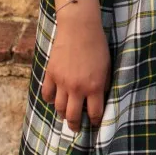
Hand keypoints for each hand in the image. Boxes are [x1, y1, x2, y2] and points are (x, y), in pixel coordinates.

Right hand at [42, 3, 110, 131]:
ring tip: (66, 114)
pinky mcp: (51, 74)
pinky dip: (51, 99)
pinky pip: (47, 95)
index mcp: (95, 86)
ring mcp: (62, 82)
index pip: (94, 113)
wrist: (80, 27)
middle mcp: (77, 88)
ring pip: (59, 108)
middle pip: (72, 116)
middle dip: (75, 125)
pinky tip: (55, 99)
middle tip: (77, 127)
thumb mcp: (108, 65)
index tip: (95, 123)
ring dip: (63, 113)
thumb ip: (105, 83)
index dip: (95, 121)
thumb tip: (101, 97)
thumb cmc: (98, 44)